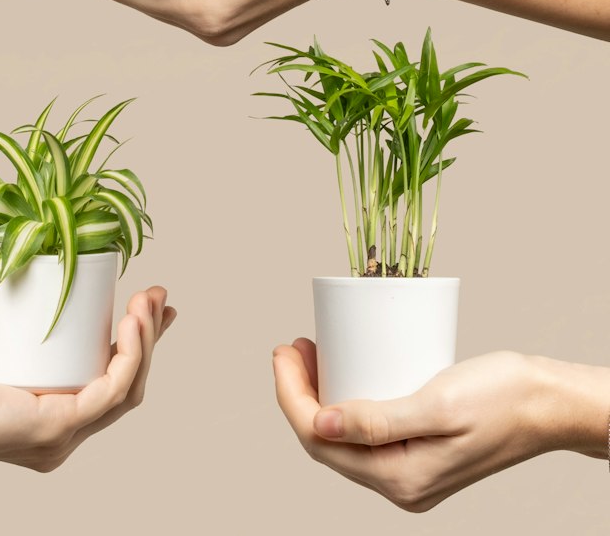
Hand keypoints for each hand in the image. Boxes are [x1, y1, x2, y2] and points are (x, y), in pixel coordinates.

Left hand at [0, 286, 174, 469]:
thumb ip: (21, 334)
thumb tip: (44, 294)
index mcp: (52, 422)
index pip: (111, 385)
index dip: (139, 347)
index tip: (148, 305)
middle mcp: (62, 437)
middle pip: (127, 385)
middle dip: (150, 336)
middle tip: (156, 294)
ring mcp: (61, 438)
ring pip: (126, 389)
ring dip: (145, 341)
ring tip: (144, 301)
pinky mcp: (53, 429)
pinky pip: (109, 393)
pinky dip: (128, 357)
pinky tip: (130, 325)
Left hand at [272, 338, 608, 512]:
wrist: (547, 404)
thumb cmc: (502, 398)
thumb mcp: (437, 405)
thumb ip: (378, 421)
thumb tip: (319, 424)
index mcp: (400, 479)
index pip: (319, 440)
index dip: (290, 395)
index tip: (283, 350)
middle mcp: (401, 486)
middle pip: (325, 441)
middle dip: (299, 392)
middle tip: (293, 345)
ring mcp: (410, 473)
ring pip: (343, 438)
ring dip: (320, 396)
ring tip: (311, 352)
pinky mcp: (419, 455)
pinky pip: (366, 434)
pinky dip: (345, 404)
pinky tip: (342, 373)